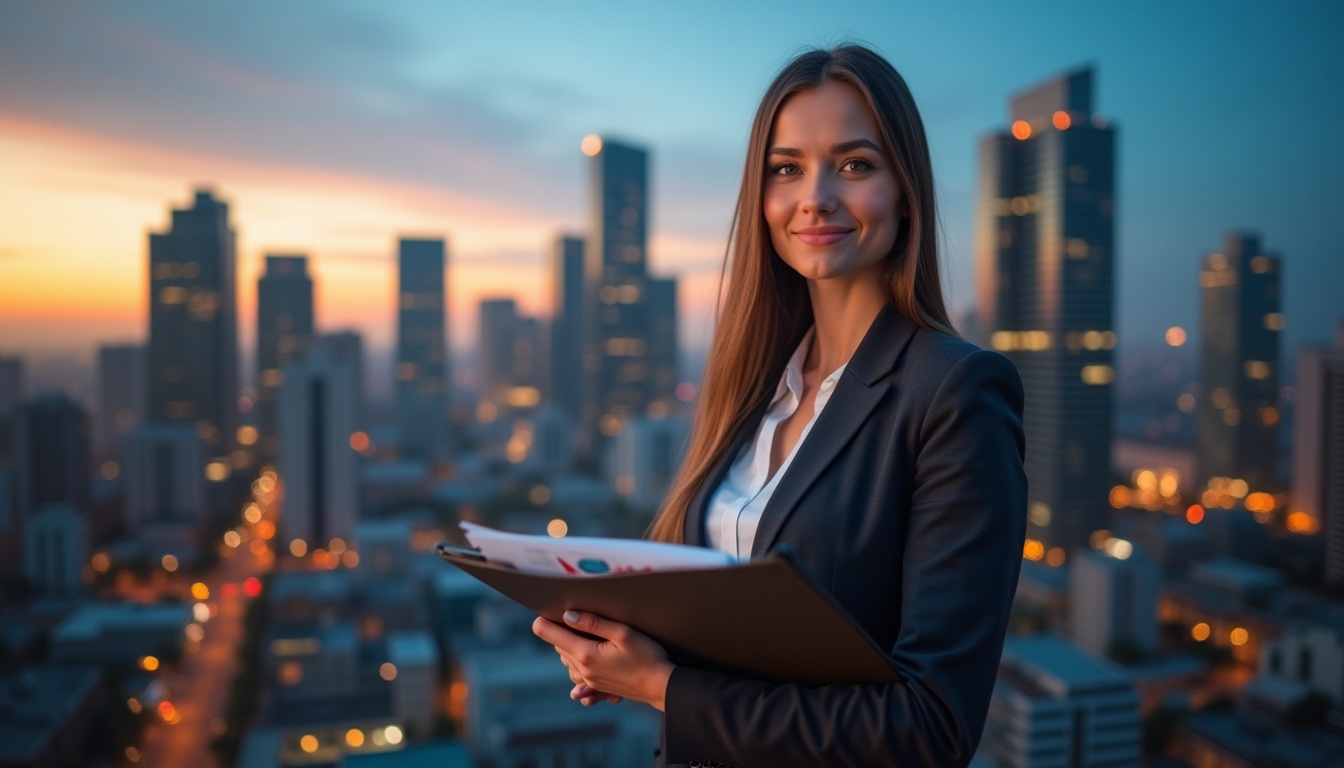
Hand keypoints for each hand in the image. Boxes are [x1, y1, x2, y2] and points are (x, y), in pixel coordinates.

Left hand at [532, 611, 674, 711]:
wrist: (661, 686)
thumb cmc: (647, 656)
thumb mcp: (623, 633)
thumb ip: (594, 622)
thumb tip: (568, 615)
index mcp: (586, 654)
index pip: (552, 636)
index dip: (544, 623)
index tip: (542, 613)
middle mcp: (583, 670)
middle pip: (558, 647)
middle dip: (561, 632)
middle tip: (572, 617)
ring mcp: (589, 681)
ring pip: (567, 660)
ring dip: (570, 648)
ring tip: (585, 635)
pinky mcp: (597, 687)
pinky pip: (577, 674)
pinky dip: (578, 664)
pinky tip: (589, 656)